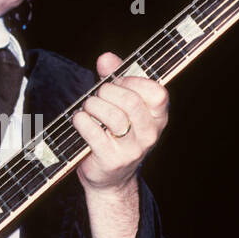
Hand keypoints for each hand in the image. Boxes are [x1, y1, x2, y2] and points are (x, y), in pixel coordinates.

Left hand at [71, 52, 169, 193]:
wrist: (110, 179)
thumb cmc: (115, 134)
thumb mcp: (121, 104)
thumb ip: (115, 77)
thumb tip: (106, 58)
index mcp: (158, 118)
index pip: (158, 93)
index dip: (134, 81)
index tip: (119, 82)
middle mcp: (150, 135)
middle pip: (131, 101)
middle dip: (108, 91)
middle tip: (98, 95)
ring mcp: (132, 150)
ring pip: (112, 116)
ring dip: (93, 105)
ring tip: (89, 109)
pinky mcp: (111, 160)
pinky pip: (93, 132)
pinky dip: (82, 121)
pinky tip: (80, 121)